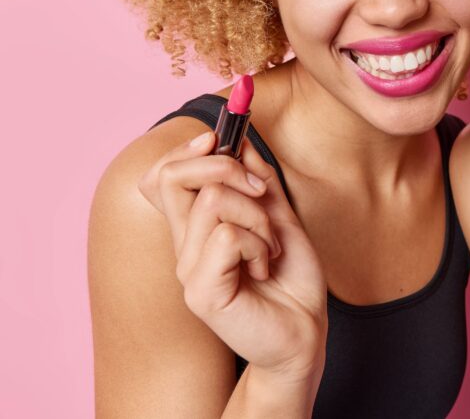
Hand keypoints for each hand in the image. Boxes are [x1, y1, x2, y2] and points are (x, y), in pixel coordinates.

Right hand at [138, 133, 326, 380]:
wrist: (305, 330)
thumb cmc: (291, 278)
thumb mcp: (279, 217)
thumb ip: (257, 181)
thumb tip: (239, 139)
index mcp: (197, 227)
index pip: (163, 175)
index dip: (187, 149)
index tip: (221, 139)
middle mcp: (184, 245)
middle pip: (173, 176)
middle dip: (224, 166)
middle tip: (263, 192)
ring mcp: (187, 269)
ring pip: (213, 201)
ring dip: (258, 216)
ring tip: (271, 247)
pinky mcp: (200, 292)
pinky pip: (227, 236)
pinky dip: (259, 244)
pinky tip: (264, 267)